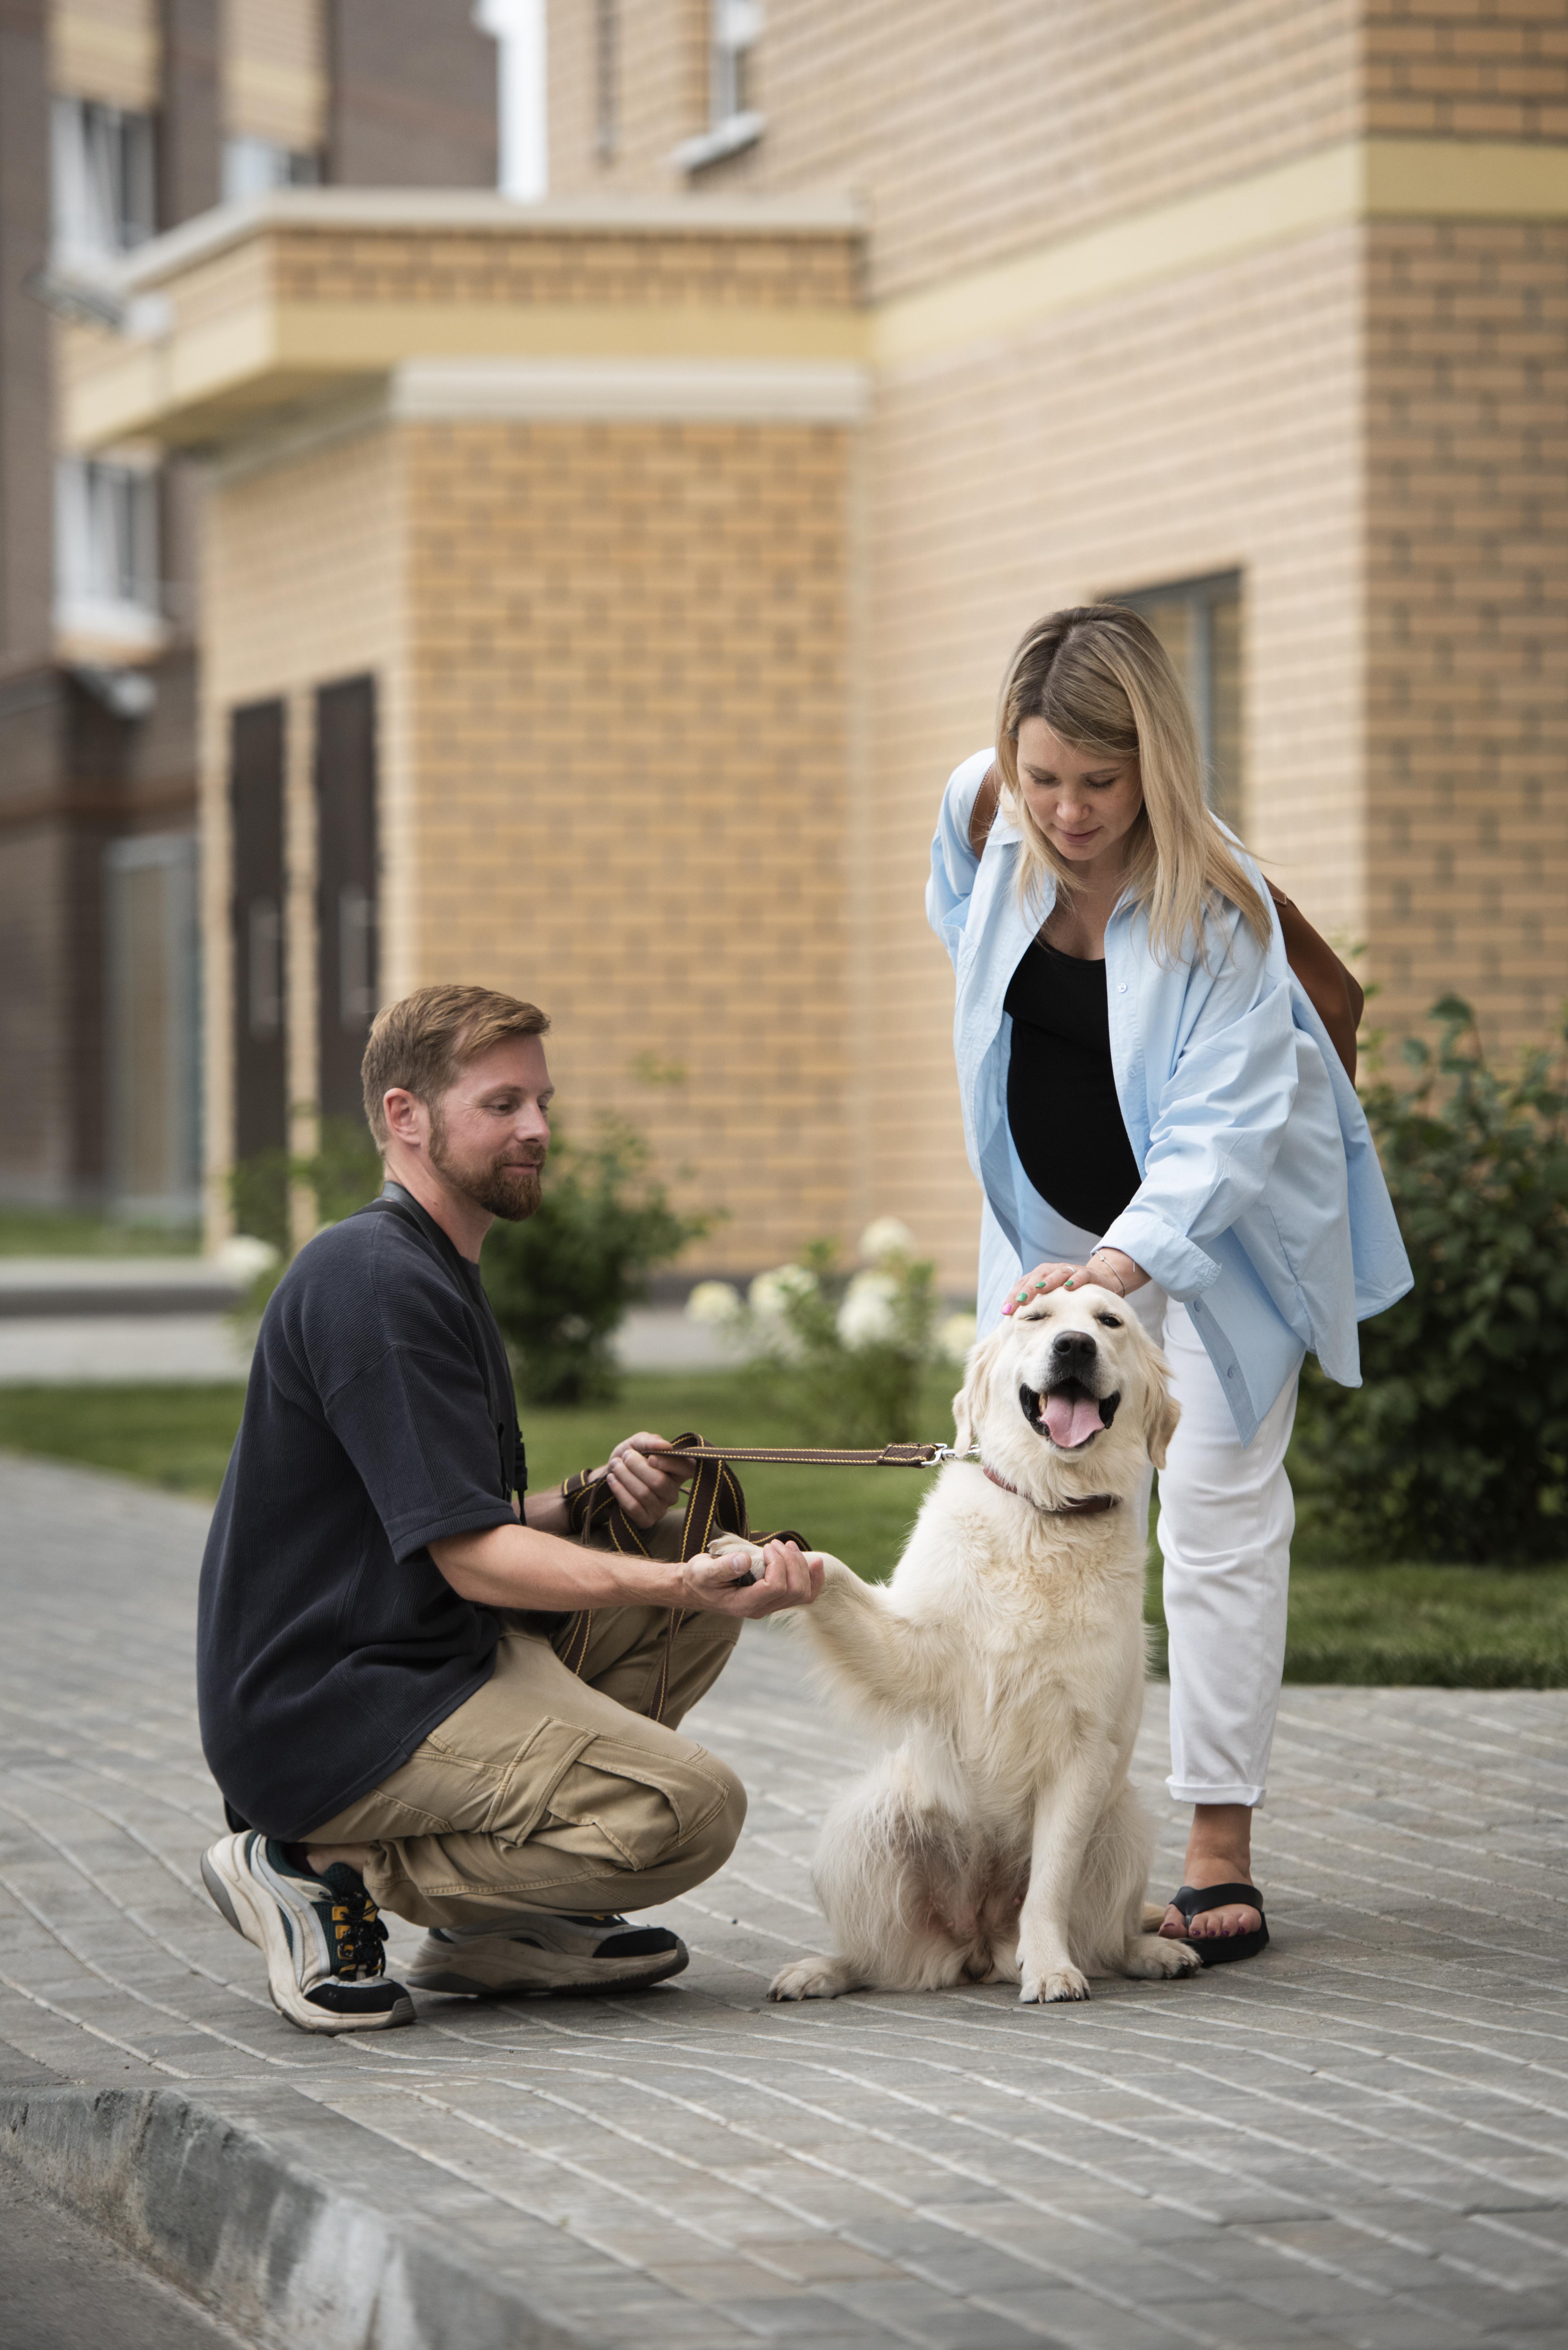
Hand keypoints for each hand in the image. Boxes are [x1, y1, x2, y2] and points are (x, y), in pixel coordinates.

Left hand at [598, 1431, 688, 1528]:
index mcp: (678, 1472)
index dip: (670, 1463)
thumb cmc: (629, 1457)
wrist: (610, 1475)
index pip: (687, 1468)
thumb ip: (651, 1441)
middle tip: (625, 1457)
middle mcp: (673, 1492)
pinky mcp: (646, 1520)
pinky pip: (633, 1507)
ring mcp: (661, 1509)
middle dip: (637, 1466)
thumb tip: (666, 1446)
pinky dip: (619, 1490)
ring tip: (615, 1465)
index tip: (650, 1457)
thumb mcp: (638, 1443)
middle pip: (659, 1482)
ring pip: (644, 1493)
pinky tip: (612, 1480)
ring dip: (625, 1476)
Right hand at [679, 1537, 824, 1617]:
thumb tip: (746, 1560)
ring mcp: (770, 1606)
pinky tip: (815, 1562)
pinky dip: (813, 1578)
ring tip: (788, 1546)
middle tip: (776, 1544)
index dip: (778, 1564)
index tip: (766, 1547)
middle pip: (794, 1591)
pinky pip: (804, 1595)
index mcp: (745, 1604)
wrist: (697, 1587)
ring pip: (803, 1593)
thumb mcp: (703, 1570)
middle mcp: (761, 1609)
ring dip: (801, 1567)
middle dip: (791, 1563)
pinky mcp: (775, 1598)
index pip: (776, 1587)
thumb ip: (723, 1567)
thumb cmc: (699, 1577)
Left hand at [1002, 1260, 1085, 1314]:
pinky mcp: (1088, 1274)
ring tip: (1040, 1289)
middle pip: (1038, 1276)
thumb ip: (1035, 1306)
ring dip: (1049, 1281)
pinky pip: (1082, 1275)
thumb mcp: (1051, 1299)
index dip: (1013, 1296)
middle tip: (1020, 1300)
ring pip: (1058, 1273)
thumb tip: (1013, 1322)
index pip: (1023, 1284)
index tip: (1005, 1311)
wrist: (1099, 1281)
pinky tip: (1069, 1287)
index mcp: (1041, 1276)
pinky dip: (1075, 1280)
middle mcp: (1053, 1271)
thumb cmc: (1069, 1294)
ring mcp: (1071, 1271)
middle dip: (1028, 1288)